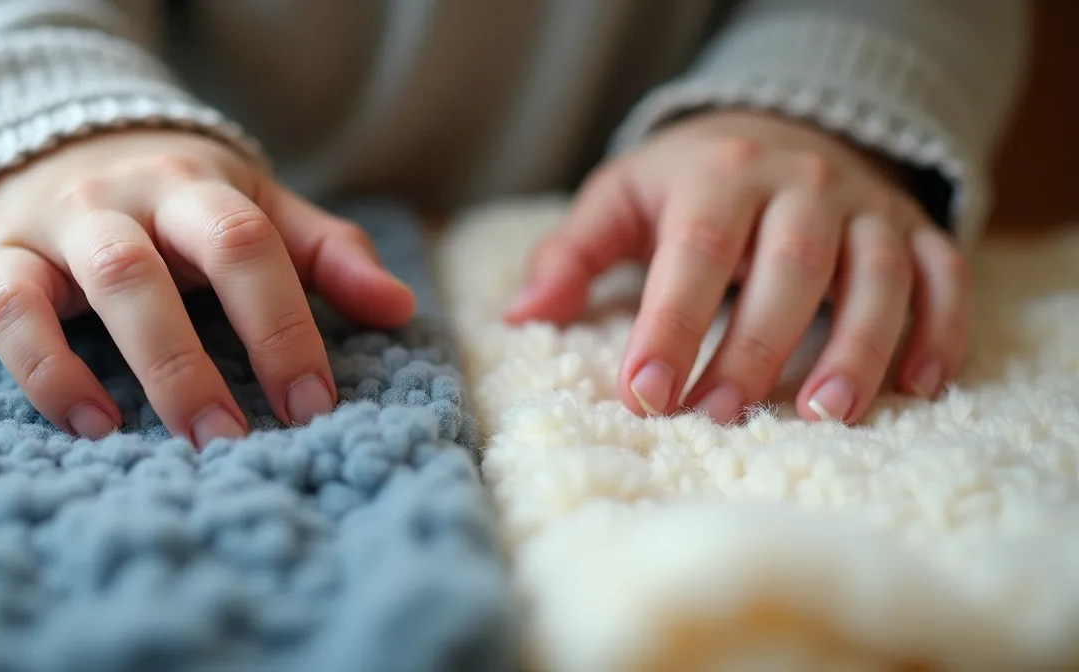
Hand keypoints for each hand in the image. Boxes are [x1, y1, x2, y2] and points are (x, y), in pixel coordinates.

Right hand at [0, 130, 415, 444]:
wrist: (38, 145)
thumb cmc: (168, 203)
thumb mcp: (250, 208)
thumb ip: (323, 253)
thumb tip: (399, 307)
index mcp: (198, 188)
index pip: (247, 246)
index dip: (284, 325)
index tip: (313, 405)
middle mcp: (127, 198)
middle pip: (169, 266)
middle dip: (208, 360)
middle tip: (244, 442)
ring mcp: (58, 225)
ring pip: (103, 282)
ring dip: (151, 364)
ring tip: (187, 442)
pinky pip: (10, 311)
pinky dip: (46, 369)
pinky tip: (91, 427)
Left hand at [505, 110, 968, 423]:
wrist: (784, 122)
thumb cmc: (688, 180)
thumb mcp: (621, 196)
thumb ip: (572, 253)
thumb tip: (520, 315)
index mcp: (719, 174)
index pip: (695, 251)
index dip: (670, 324)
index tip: (643, 393)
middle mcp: (801, 185)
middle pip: (789, 267)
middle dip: (755, 347)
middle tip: (719, 417)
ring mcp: (865, 207)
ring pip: (875, 275)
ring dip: (857, 347)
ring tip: (825, 416)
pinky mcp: (913, 230)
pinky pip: (942, 276)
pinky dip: (940, 329)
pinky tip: (921, 387)